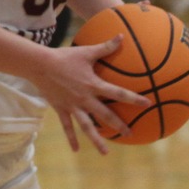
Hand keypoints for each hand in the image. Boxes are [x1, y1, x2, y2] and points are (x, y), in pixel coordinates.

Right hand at [33, 37, 146, 153]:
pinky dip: (72, 138)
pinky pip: (68, 127)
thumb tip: (122, 36)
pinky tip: (76, 150)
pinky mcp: (61, 109)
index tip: (148, 104)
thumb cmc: (64, 56)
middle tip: (130, 133)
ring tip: (106, 152)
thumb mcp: (86, 51)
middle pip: (105, 115)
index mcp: (93, 85)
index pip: (118, 92)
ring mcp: (73, 106)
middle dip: (119, 125)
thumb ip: (105, 47)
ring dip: (97, 140)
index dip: (134, 98)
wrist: (40, 65)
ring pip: (87, 126)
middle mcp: (85, 98)